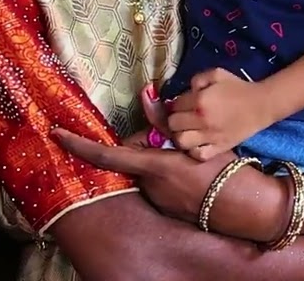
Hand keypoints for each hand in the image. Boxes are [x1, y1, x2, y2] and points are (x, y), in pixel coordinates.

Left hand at [53, 84, 235, 221]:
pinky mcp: (168, 210)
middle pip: (134, 158)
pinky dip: (169, 175)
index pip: (106, 155)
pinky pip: (160, 186)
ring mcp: (157, 202)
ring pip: (148, 171)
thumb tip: (146, 92)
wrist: (246, 207)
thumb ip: (166, 119)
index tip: (57, 133)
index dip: (79, 144)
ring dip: (159, 160)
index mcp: (153, 167)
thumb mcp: (195, 139)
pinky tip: (193, 174)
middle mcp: (149, 188)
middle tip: (173, 137)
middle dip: (145, 145)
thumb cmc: (223, 170)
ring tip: (191, 156)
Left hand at [168, 68, 270, 160]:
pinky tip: (197, 143)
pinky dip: (194, 150)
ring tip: (187, 131)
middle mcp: (202, 120)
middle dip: (175, 118)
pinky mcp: (219, 148)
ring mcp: (210, 137)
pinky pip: (198, 154)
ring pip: (181, 141)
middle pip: (173, 124)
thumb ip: (197, 79)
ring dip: (180, 135)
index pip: (175, 105)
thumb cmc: (238, 88)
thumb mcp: (217, 74)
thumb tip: (186, 92)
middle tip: (184, 117)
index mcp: (200, 100)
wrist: (261, 105)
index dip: (177, 103)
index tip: (183, 104)